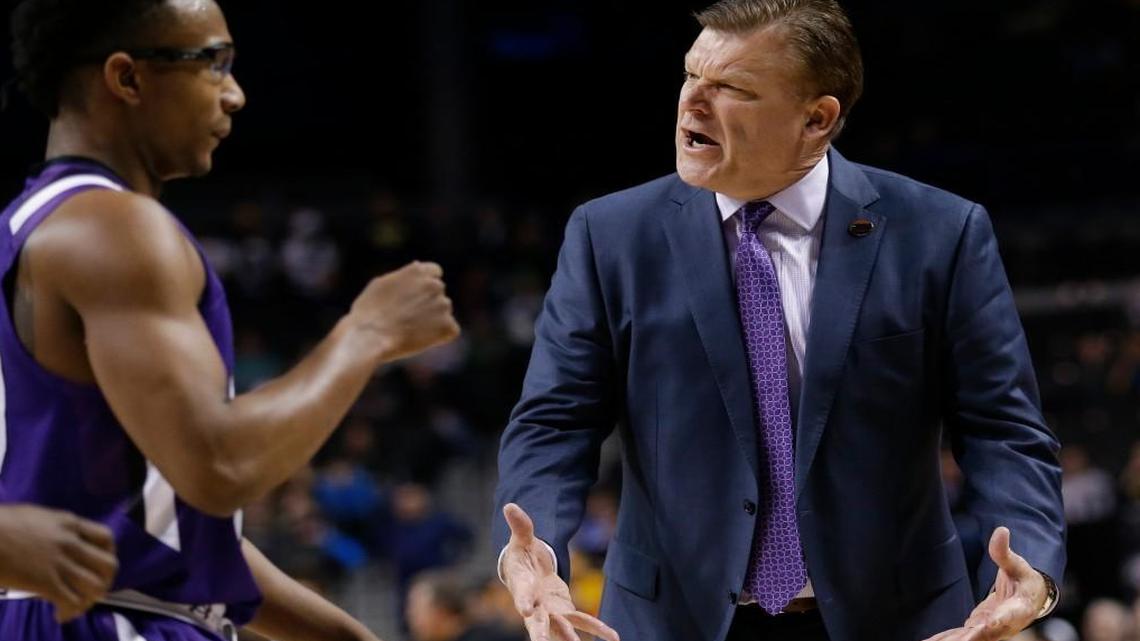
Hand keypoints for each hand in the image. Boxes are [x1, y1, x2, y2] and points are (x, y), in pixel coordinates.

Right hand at [0, 505, 117, 622]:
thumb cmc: (2, 523)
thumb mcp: (38, 517)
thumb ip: (56, 529)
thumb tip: (59, 542)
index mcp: (70, 523)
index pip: (106, 538)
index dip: (107, 554)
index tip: (97, 564)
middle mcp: (72, 543)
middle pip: (108, 565)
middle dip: (105, 580)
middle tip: (91, 589)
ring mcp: (60, 563)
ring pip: (95, 586)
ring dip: (89, 599)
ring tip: (77, 604)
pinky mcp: (46, 583)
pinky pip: (71, 602)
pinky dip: (70, 611)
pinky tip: (60, 614)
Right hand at [349, 261, 459, 362]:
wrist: (370, 336)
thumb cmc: (368, 312)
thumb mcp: (381, 283)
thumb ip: (403, 276)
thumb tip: (417, 266)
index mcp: (419, 270)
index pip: (435, 272)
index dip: (425, 286)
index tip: (416, 298)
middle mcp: (435, 285)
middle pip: (438, 294)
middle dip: (428, 304)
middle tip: (407, 318)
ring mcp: (443, 305)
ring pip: (443, 312)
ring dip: (433, 320)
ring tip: (410, 330)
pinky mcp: (448, 326)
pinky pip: (450, 330)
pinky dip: (439, 336)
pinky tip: (420, 339)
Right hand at [500, 504, 618, 640]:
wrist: (528, 573)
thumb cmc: (522, 555)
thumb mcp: (521, 538)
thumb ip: (519, 524)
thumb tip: (509, 504)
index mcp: (522, 586)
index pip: (522, 594)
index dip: (524, 601)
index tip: (526, 609)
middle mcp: (534, 605)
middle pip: (536, 622)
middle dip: (539, 634)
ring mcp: (550, 612)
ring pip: (559, 628)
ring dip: (568, 639)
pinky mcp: (565, 611)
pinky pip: (583, 621)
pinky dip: (598, 629)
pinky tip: (614, 638)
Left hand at [921, 527, 1046, 640]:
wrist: (1030, 598)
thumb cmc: (1025, 580)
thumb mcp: (1017, 565)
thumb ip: (1005, 552)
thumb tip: (1001, 530)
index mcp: (1015, 610)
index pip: (1003, 618)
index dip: (993, 624)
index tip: (981, 626)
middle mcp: (1001, 625)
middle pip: (983, 635)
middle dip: (967, 639)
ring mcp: (988, 629)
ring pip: (968, 638)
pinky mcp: (977, 628)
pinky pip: (960, 635)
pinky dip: (945, 639)